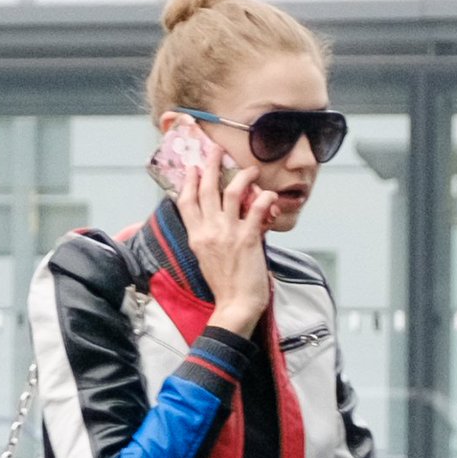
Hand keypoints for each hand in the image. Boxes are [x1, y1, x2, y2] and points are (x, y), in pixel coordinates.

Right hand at [174, 139, 277, 334]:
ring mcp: (228, 233)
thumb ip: (208, 237)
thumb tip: (215, 222)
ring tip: (251, 169)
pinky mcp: (248, 238)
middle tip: (216, 150)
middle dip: (210, 165)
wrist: (235, 307)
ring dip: (243, 176)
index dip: (188, 181)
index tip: (191, 167)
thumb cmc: (224, 287)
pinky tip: (270, 194)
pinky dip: (265, 198)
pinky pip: (257, 208)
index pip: (186, 202)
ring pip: (232, 192)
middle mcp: (209, 231)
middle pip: (206, 189)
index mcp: (196, 236)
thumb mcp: (206, 259)